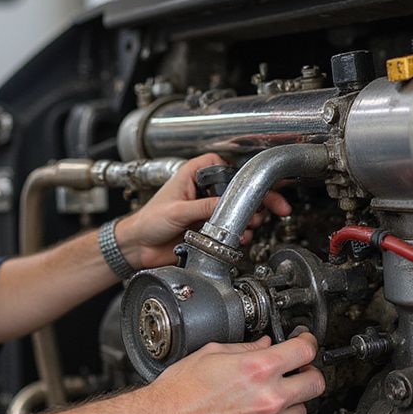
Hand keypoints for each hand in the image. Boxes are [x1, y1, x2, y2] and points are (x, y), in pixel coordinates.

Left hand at [116, 153, 291, 269]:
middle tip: (275, 207)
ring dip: (249, 219)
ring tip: (251, 225)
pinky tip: (241, 238)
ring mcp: (206, 210)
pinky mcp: (208, 229)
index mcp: (192, 176)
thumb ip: (203, 207)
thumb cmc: (147, 222)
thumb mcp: (176, 211)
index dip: (241, 172)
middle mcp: (202, 191)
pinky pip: (230, 230)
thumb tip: (227, 205)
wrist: (138, 248)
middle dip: (257, 199)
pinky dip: (239, 234)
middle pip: (237, 188)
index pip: (223, 165)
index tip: (257, 182)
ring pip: (237, 210)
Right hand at [147, 331, 324, 413]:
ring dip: (291, 404)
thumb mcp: (212, 353)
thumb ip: (246, 349)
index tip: (306, 345)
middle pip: (315, 384)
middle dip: (308, 374)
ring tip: (269, 400)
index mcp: (257, 369)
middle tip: (297, 372)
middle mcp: (268, 399)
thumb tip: (266, 345)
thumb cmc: (180, 390)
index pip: (305, 351)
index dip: (308, 344)